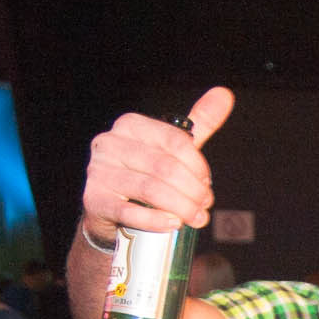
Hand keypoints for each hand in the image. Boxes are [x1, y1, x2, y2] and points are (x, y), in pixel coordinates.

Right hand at [80, 87, 234, 244]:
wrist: (113, 209)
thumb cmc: (149, 172)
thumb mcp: (173, 146)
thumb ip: (199, 122)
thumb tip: (224, 94)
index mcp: (131, 126)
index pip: (176, 142)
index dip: (198, 167)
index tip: (207, 184)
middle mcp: (110, 143)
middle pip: (165, 168)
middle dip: (193, 191)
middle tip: (204, 206)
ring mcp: (98, 171)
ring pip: (150, 189)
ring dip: (181, 207)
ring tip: (196, 218)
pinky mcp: (94, 199)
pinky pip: (129, 210)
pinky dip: (156, 220)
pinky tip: (173, 224)